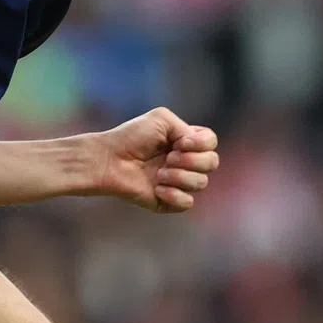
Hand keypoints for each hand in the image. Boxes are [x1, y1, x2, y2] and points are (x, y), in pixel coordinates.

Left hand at [95, 107, 218, 213]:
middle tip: (168, 157)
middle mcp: (186, 162)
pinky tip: (157, 188)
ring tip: (158, 173)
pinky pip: (188, 203)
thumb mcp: (161, 119)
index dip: (201, 143)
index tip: (180, 142)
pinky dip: (175, 195)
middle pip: (211, 163)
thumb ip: (187, 128)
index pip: (211, 142)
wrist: (110, 160)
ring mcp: (178, 182)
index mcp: (186, 142)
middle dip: (192, 160)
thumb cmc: (132, 137)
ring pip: (201, 183)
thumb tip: (198, 149)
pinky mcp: (168, 201)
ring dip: (180, 176)